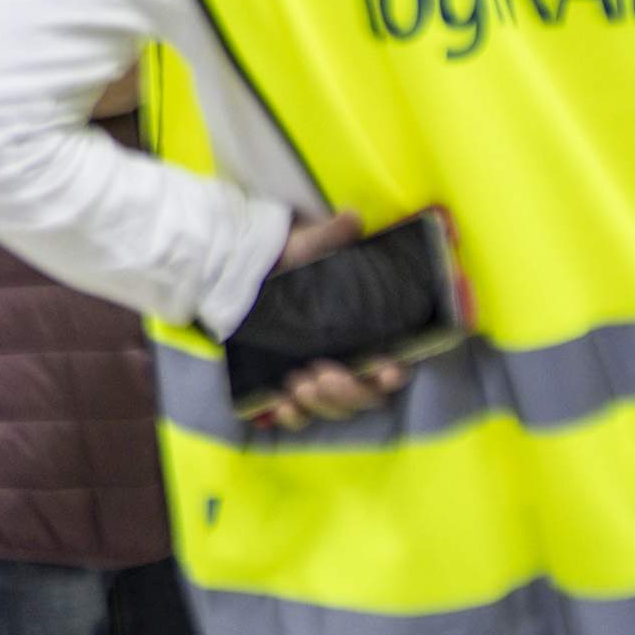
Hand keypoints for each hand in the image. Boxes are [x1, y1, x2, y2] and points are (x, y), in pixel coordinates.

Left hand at [257, 212, 410, 430]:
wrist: (241, 269)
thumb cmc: (285, 259)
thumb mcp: (306, 244)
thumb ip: (332, 236)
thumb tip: (353, 218)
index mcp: (362, 331)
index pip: (390, 363)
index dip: (393, 372)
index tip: (386, 369)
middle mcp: (346, 358)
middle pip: (364, 395)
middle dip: (350, 393)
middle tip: (323, 376)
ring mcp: (318, 374)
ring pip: (334, 407)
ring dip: (323, 404)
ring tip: (300, 384)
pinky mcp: (288, 384)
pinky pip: (298, 414)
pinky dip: (293, 416)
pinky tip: (281, 408)